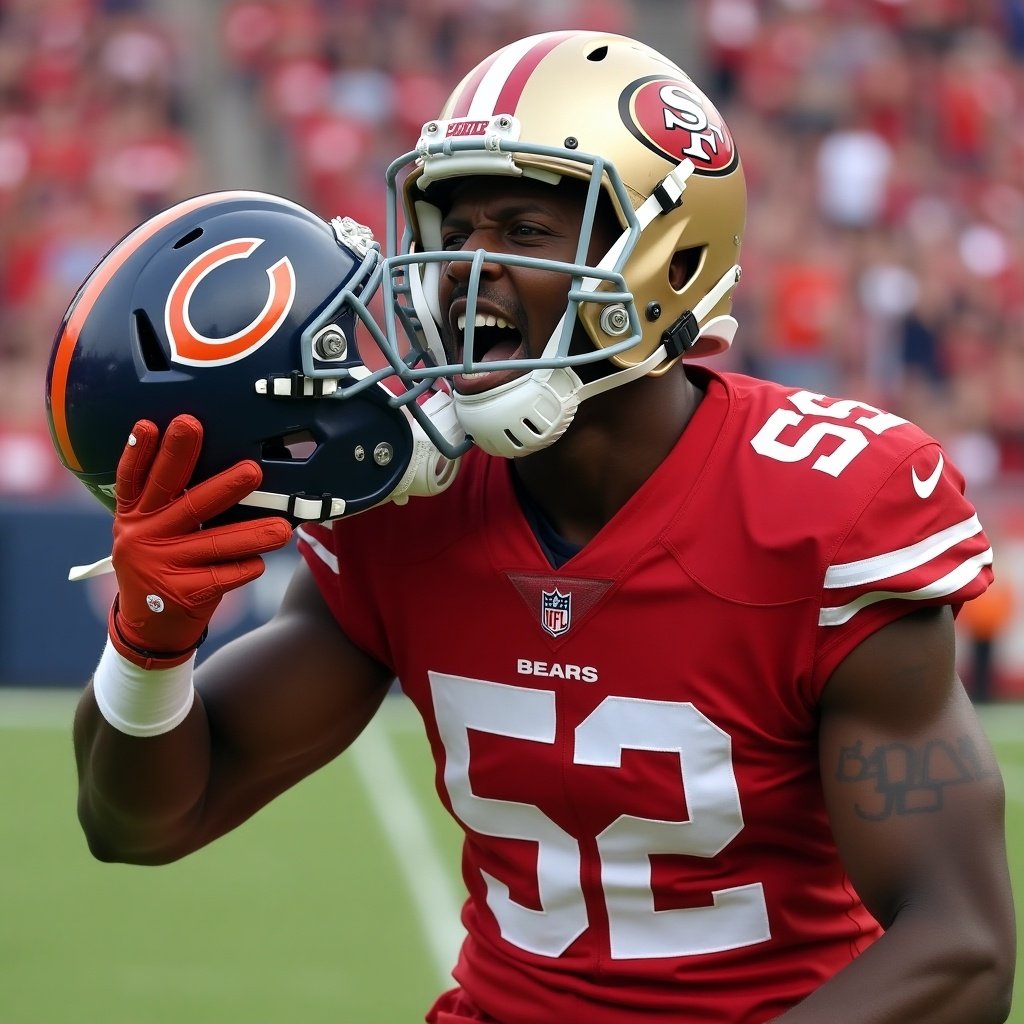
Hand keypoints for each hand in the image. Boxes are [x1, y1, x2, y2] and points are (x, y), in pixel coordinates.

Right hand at [109, 415, 292, 666]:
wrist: (148, 625)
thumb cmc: (164, 562)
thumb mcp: (152, 529)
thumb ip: (173, 501)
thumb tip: (232, 467)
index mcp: (133, 514)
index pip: (135, 478)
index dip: (140, 452)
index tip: (152, 425)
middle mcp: (142, 536)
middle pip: (186, 504)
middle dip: (222, 486)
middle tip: (253, 471)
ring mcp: (161, 565)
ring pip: (215, 543)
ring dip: (253, 534)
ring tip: (282, 528)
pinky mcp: (181, 593)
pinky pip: (223, 576)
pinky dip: (245, 567)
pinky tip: (260, 563)